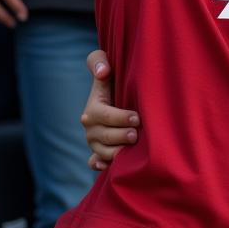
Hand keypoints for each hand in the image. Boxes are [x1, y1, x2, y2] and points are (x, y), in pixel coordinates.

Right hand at [81, 50, 138, 170]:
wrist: (114, 91)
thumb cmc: (111, 75)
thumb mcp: (102, 62)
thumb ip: (98, 61)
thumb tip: (103, 71)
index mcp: (93, 108)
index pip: (104, 116)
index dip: (121, 118)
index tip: (137, 117)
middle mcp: (91, 127)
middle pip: (105, 136)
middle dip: (122, 136)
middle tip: (137, 134)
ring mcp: (93, 142)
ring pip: (103, 152)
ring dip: (116, 153)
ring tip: (131, 150)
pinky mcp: (98, 153)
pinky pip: (94, 163)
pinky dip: (100, 165)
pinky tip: (108, 166)